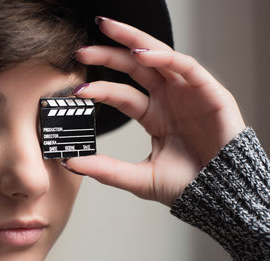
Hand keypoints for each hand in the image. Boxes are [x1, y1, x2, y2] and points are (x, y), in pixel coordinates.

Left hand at [64, 17, 245, 206]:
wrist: (221, 197)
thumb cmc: (187, 185)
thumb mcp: (141, 178)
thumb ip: (108, 170)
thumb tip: (72, 163)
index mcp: (154, 115)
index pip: (122, 94)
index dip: (100, 89)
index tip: (77, 90)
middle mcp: (168, 99)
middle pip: (135, 67)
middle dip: (108, 54)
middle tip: (81, 51)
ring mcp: (188, 93)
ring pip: (158, 56)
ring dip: (133, 41)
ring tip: (107, 30)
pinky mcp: (209, 92)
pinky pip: (185, 67)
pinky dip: (164, 58)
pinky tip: (141, 54)